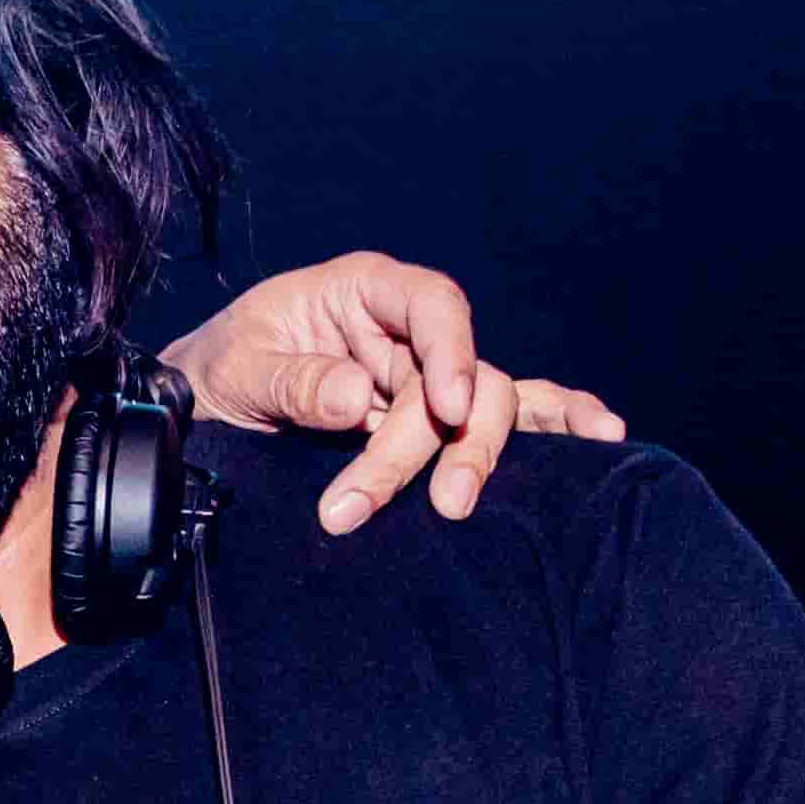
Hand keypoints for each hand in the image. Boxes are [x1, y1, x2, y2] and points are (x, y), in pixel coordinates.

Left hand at [160, 256, 625, 533]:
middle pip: (461, 376)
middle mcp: (406, 332)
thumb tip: (356, 399)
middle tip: (417, 504)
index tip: (446, 409)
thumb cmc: (219, 371)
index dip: (451, 352)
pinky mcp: (433, 423)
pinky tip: (601, 438)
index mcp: (362, 292)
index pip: (432, 304)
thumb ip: (294, 381)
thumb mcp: (236, 369)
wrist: (203, 411)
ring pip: (484, 410)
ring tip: (454, 511)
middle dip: (442, 441)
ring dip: (473, 461)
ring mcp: (426, 379)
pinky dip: (551, 427)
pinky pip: (504, 418)